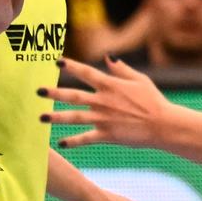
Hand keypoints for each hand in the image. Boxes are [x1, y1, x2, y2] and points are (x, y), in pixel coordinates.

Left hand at [43, 56, 174, 152]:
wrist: (163, 125)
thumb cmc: (154, 101)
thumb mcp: (140, 80)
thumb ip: (121, 69)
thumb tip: (108, 57)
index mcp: (111, 85)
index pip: (85, 72)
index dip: (70, 66)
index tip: (56, 61)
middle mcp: (103, 101)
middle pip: (73, 95)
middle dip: (54, 93)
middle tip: (38, 91)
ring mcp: (103, 118)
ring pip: (74, 117)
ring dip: (56, 117)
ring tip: (40, 118)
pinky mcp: (107, 135)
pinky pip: (86, 138)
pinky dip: (73, 141)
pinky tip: (61, 143)